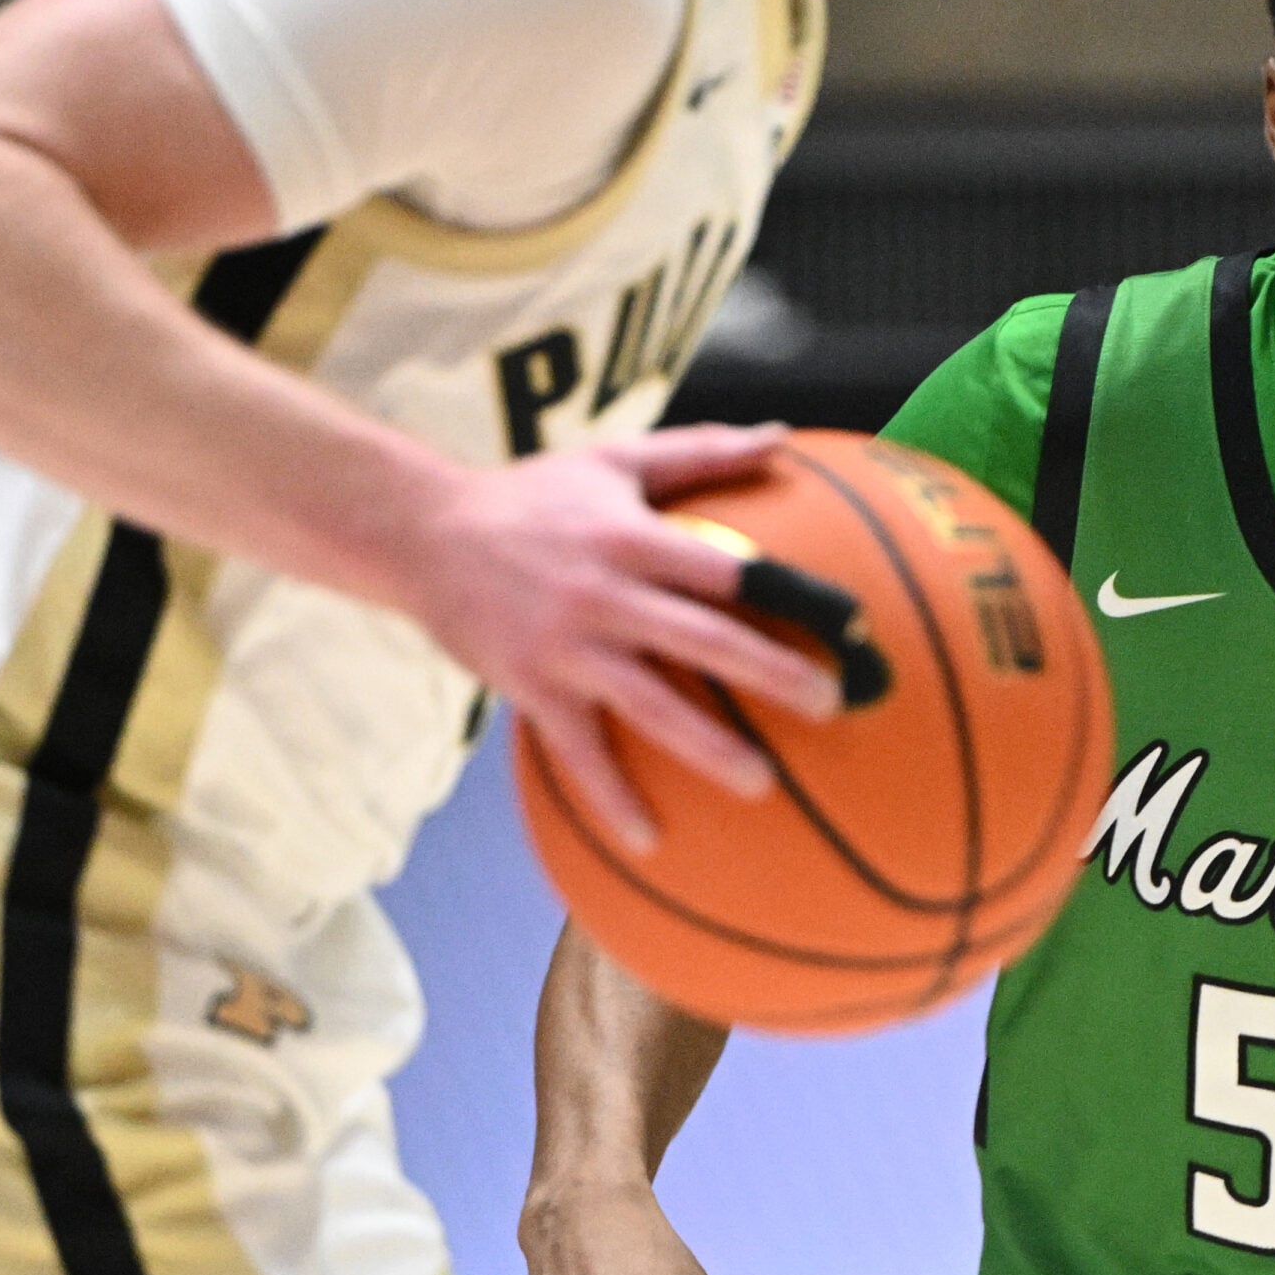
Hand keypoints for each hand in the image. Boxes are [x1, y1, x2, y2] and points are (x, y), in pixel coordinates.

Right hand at [406, 424, 837, 851]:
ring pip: (649, 705)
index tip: (848, 623)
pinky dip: (611, 797)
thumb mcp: (614, 461)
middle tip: (830, 704)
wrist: (426, 534)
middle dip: (771, 675)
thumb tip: (781, 434)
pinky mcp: (532, 689)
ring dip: (707, 748)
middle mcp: (606, 594)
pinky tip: (650, 840)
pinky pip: (579, 753)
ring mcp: (568, 648)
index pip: (727, 569)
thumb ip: (700, 451)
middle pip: (703, 640)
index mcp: (633, 538)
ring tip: (762, 783)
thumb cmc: (534, 495)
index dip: (788, 593)